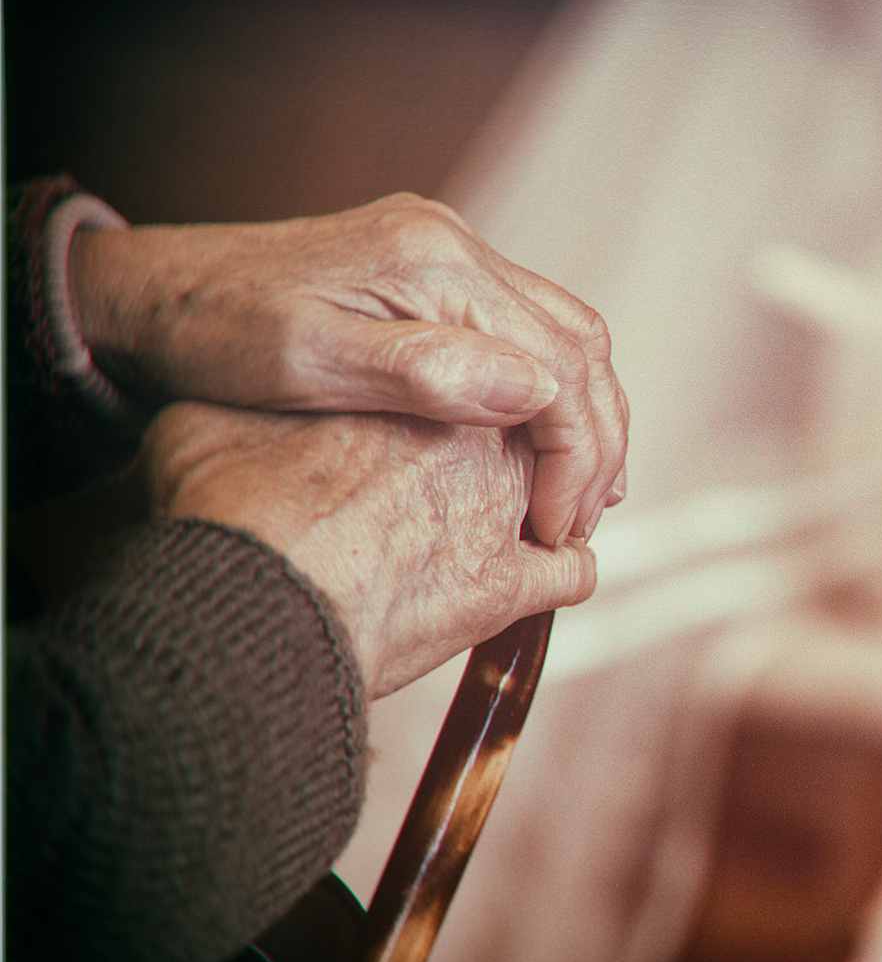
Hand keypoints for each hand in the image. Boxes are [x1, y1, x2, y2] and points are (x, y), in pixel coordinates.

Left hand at [69, 193, 627, 544]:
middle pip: (581, 343)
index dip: (577, 454)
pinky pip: (533, 333)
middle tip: (585, 522)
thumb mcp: (307, 363)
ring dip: (587, 420)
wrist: (155, 290)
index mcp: (432, 263)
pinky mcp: (439, 278)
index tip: (562, 526)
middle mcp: (455, 246)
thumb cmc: (215, 332)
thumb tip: (534, 390)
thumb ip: (424, 372)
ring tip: (581, 499)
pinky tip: (548, 449)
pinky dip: (556, 397)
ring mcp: (451, 257)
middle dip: (599, 441)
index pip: (556, 363)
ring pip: (569, 336)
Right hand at [137, 401, 597, 697]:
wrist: (249, 594)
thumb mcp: (232, 410)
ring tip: (532, 516)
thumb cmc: (232, 504)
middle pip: (533, 430)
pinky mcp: (507, 586)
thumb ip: (277, 396)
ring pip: (561, 491)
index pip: (487, 367)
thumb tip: (258, 398)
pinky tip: (547, 570)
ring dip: (552, 501)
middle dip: (530, 446)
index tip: (461, 412)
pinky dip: (563, 568)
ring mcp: (502, 512)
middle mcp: (480, 439)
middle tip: (507, 466)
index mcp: (423, 379)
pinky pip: (569, 570)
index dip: (479, 390)